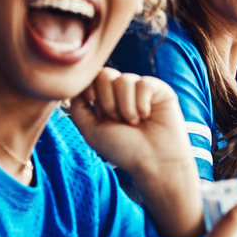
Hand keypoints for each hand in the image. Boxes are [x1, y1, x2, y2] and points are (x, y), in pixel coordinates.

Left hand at [65, 70, 203, 236]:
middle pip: (105, 74)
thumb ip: (77, 108)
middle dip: (107, 100)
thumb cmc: (124, 150)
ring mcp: (139, 90)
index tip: (93, 103)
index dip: (89, 88)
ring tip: (134, 123)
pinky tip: (146, 116)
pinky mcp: (158, 90)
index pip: (91, 78)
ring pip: (124, 79)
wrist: (154, 162)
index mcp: (104, 101)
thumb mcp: (91, 131)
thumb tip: (77, 87)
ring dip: (125, 106)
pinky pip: (143, 83)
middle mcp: (121, 94)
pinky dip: (141, 103)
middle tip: (117, 120)